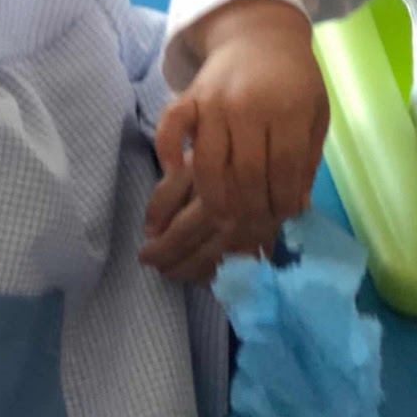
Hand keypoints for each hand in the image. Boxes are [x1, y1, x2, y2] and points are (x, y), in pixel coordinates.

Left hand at [139, 161, 282, 282]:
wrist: (272, 145)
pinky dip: (223, 270)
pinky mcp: (271, 234)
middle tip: (159, 269)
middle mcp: (238, 220)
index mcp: (214, 201)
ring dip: (197, 272)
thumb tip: (151, 232)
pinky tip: (208, 271)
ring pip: (223, 262)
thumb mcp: (189, 163)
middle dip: (178, 265)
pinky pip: (244, 262)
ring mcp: (257, 231)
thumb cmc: (224, 149)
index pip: (182, 234)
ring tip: (177, 271)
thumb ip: (166, 194)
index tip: (144, 256)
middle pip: (203, 253)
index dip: (161, 250)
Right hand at [156, 0, 328, 225]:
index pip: (284, 169)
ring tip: (223, 216)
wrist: (260, 34)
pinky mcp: (188, 97)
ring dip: (214, 197)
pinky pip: (170, 127)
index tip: (282, 213)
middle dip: (251, 207)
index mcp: (288, 110)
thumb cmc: (294, 79)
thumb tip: (295, 206)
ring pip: (208, 163)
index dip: (282, 199)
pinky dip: (167, 150)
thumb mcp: (315, 113)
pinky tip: (176, 169)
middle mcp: (248, 106)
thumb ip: (308, 158)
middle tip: (253, 221)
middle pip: (245, 173)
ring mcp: (214, 102)